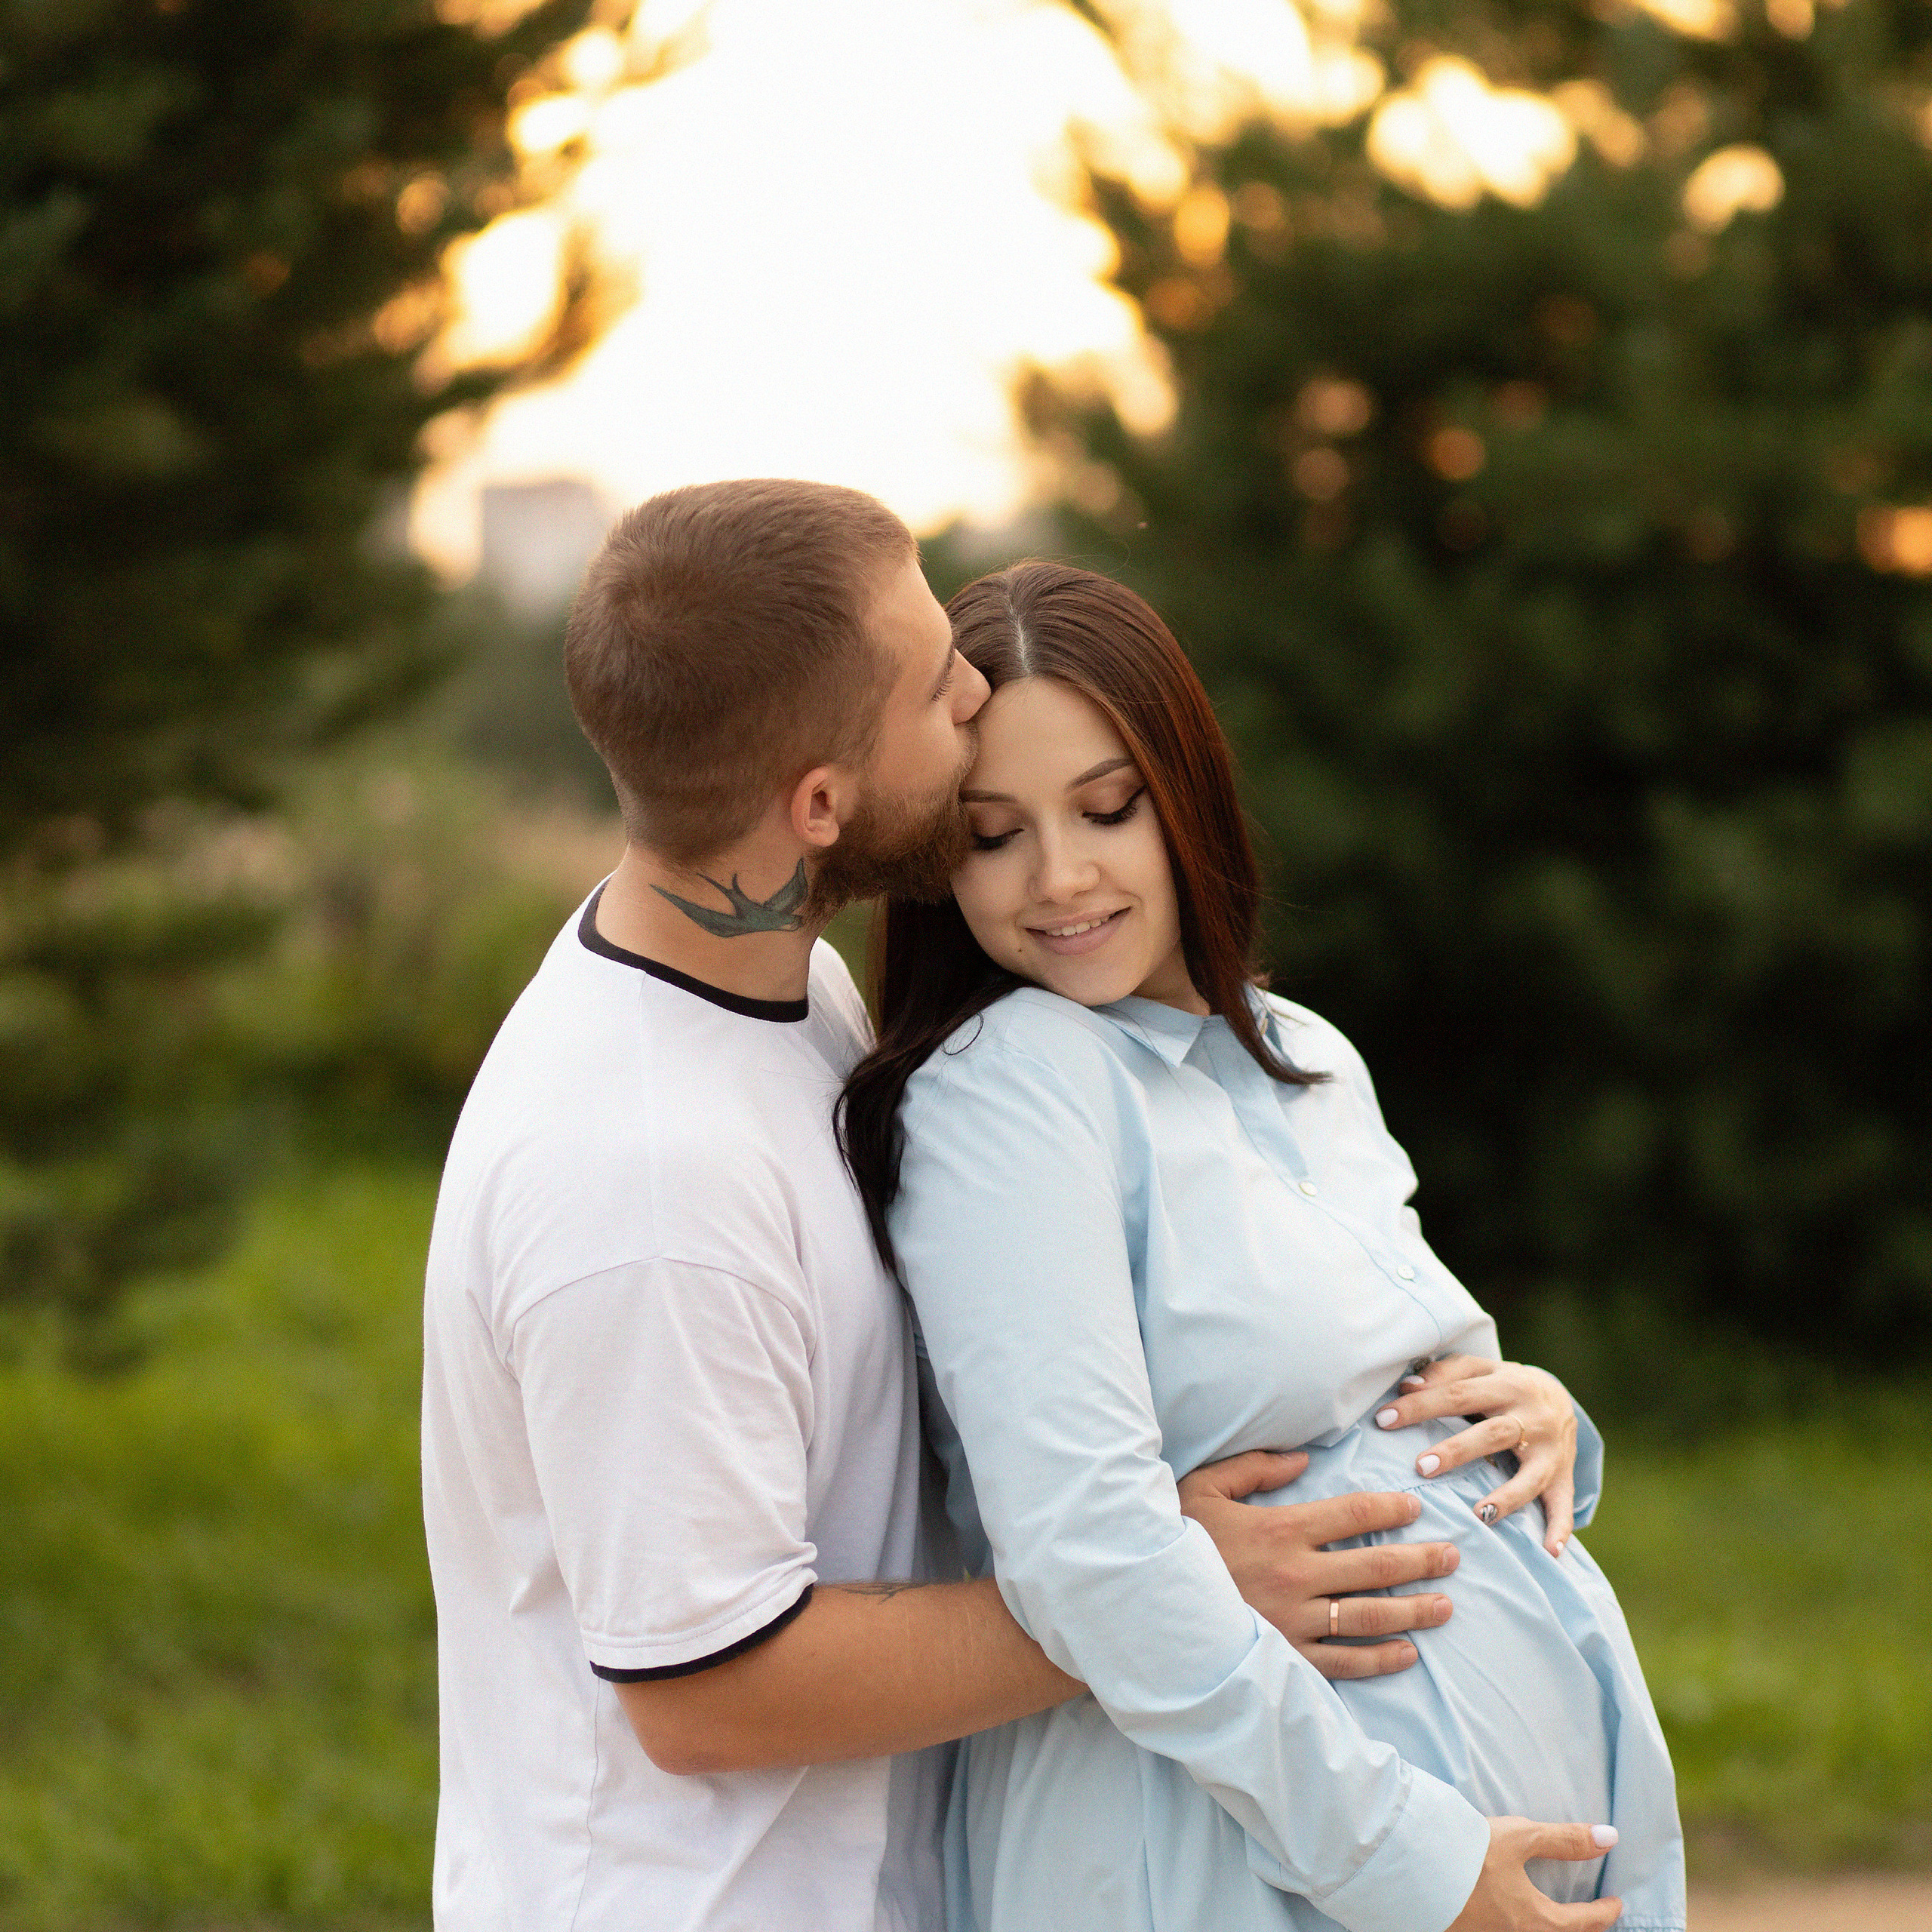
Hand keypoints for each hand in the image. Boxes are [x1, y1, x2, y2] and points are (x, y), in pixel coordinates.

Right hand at [1177, 1449, 1458, 1680]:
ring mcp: (1293, 1621)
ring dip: (1413, 1611)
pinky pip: (1343, 1662)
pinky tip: (1407, 1652)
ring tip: (1446, 1605)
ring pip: (1368, 1616)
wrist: (1143, 1605)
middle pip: (1374, 1566)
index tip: (1417, 1509)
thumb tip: (1301, 1457)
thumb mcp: (1203, 1486)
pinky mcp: (1285, 1657)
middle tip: (1454, 1557)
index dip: (1391, 1510)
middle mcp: (1294, 1574)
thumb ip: (1253, 1467)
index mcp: (1279, 1528)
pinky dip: (1379, 1659)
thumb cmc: (1174, 1538)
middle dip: (1421, 1560)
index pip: (1352, 1515)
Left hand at [1374, 1356, 1578, 1554]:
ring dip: (1506, 1497)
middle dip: (1457, 1451)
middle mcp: (1531, 1417)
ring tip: (1479, 1514)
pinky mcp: (1563, 1476)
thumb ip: (1444, 1373)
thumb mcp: (1479, 1369)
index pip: (1458, 1394)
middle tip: (1421, 1467)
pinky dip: (1560, 1528)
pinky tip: (1550, 1551)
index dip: (1420, 1406)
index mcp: (1506, 1384)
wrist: (1563, 1397)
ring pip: (1530, 1475)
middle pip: (1493, 1434)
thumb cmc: (1503, 1385)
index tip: (1383, 1420)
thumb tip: (1406, 1385)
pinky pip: (1564, 1504)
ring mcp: (1551, 1450)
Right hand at [1446, 1817, 1621, 1931]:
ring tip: (1556, 1920)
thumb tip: (1610, 1838)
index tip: (1617, 1904)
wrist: (1414, 1868)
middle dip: (1581, 1931)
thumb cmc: (1469, 1853)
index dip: (1604, 1913)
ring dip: (1552, 1931)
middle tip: (1594, 1920)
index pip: (1583, 1923)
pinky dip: (1523, 1928)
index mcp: (1536, 1920)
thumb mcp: (1520, 1837)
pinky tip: (1515, 1918)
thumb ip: (1565, 1840)